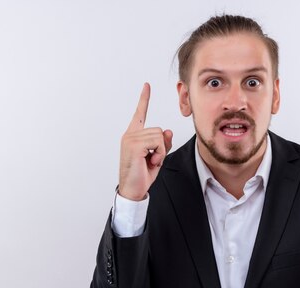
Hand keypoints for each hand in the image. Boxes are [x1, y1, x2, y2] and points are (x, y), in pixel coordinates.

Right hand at [118, 83, 173, 200]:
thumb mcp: (157, 157)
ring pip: (159, 136)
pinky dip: (159, 154)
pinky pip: (157, 142)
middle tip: (153, 160)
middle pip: (158, 130)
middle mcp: (130, 135)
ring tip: (150, 162)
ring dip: (161, 151)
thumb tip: (169, 131)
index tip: (146, 86)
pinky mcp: (134, 145)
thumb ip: (163, 143)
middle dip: (162, 147)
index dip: (144, 99)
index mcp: (133, 135)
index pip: (140, 114)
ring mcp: (130, 139)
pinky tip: (150, 162)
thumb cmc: (142, 174)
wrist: (133, 190)